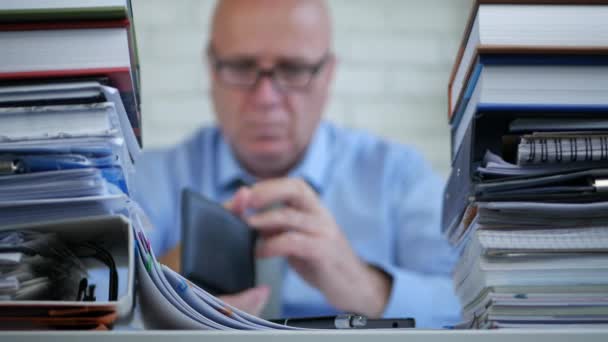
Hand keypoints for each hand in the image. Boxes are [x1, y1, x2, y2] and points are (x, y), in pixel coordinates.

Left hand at [225, 178, 391, 317]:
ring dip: (263, 221)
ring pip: (291, 216)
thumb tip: (243, 217)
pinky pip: (295, 242)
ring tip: (245, 229)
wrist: (354, 285)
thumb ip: (275, 226)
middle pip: (297, 188)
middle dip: (267, 191)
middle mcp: (321, 215)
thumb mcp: (295, 239)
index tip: (244, 193)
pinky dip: (272, 245)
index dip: (268, 185)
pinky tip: (260, 252)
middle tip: (245, 202)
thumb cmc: (320, 260)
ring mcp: (324, 232)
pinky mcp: (324, 252)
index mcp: (314, 208)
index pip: (293, 184)